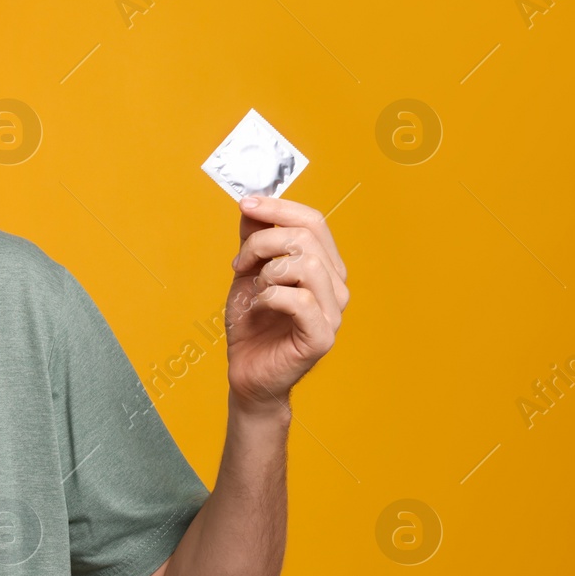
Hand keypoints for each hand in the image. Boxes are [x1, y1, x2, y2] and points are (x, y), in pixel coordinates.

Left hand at [225, 195, 348, 413]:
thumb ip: (253, 239)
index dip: (278, 208)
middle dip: (262, 242)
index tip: (245, 203)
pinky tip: (260, 306)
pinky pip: (300, 300)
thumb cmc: (252, 324)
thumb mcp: (247, 273)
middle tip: (239, 263)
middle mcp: (335, 287)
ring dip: (268, 271)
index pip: (313, 221)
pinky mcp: (321, 337)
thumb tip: (252, 204)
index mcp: (324, 267)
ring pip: (307, 265)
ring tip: (255, 288)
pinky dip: (271, 296)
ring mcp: (333, 313)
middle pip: (307, 238)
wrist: (247, 372)